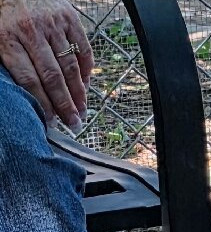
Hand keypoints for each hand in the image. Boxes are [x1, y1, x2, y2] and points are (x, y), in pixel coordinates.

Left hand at [0, 0, 92, 131]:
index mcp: (7, 37)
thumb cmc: (4, 14)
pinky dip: (87, 71)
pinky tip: (85, 86)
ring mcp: (53, 24)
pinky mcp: (69, 18)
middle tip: (73, 123)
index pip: (28, 79)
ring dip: (79, 93)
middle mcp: (32, 30)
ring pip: (70, 67)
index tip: (50, 121)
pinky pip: (83, 50)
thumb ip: (11, 62)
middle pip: (53, 77)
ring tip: (82, 111)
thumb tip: (30, 94)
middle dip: (65, 105)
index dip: (42, 103)